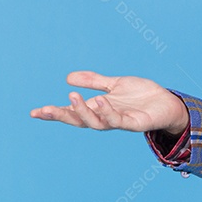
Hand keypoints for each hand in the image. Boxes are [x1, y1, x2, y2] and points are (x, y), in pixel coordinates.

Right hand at [30, 71, 188, 134]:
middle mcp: (105, 117)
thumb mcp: (114, 84)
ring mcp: (119, 122)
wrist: (167, 102)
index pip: (72, 113)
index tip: (34, 112)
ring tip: (72, 96)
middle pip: (78, 120)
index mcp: (98, 108)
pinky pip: (117, 120)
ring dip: (83, 111)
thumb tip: (68, 78)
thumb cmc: (141, 95)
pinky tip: (101, 100)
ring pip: (95, 122)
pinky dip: (108, 112)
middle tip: (43, 110)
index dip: (53, 113)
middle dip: (60, 116)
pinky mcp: (134, 123)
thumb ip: (94, 81)